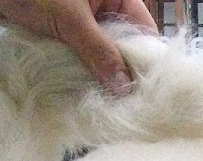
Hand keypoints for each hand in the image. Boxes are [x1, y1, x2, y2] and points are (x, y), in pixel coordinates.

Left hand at [0, 0, 157, 94]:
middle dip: (119, 74)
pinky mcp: (56, 33)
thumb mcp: (70, 20)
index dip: (145, 61)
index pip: (143, 30)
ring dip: (95, 77)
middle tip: (126, 108)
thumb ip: (99, 52)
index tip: (147, 95)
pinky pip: (74, 58)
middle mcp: (99, 8)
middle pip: (121, 46)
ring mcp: (77, 22)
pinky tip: (80, 96)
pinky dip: (75, 74)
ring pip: (96, 55)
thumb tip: (124, 87)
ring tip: (104, 107)